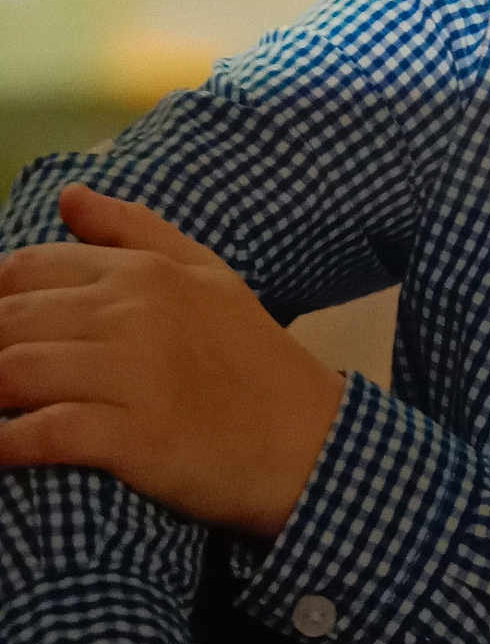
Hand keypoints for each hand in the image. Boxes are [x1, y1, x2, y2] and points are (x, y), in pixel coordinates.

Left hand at [0, 183, 345, 538]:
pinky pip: (40, 434)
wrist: (304, 437)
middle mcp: (132, 313)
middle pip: (8, 320)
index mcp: (144, 272)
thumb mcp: (208, 275)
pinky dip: (6, 444)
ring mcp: (131, 373)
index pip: (26, 269)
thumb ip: (137, 231)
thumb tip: (69, 195)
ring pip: (12, 371)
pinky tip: (1, 449)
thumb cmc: (251, 357)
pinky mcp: (132, 436)